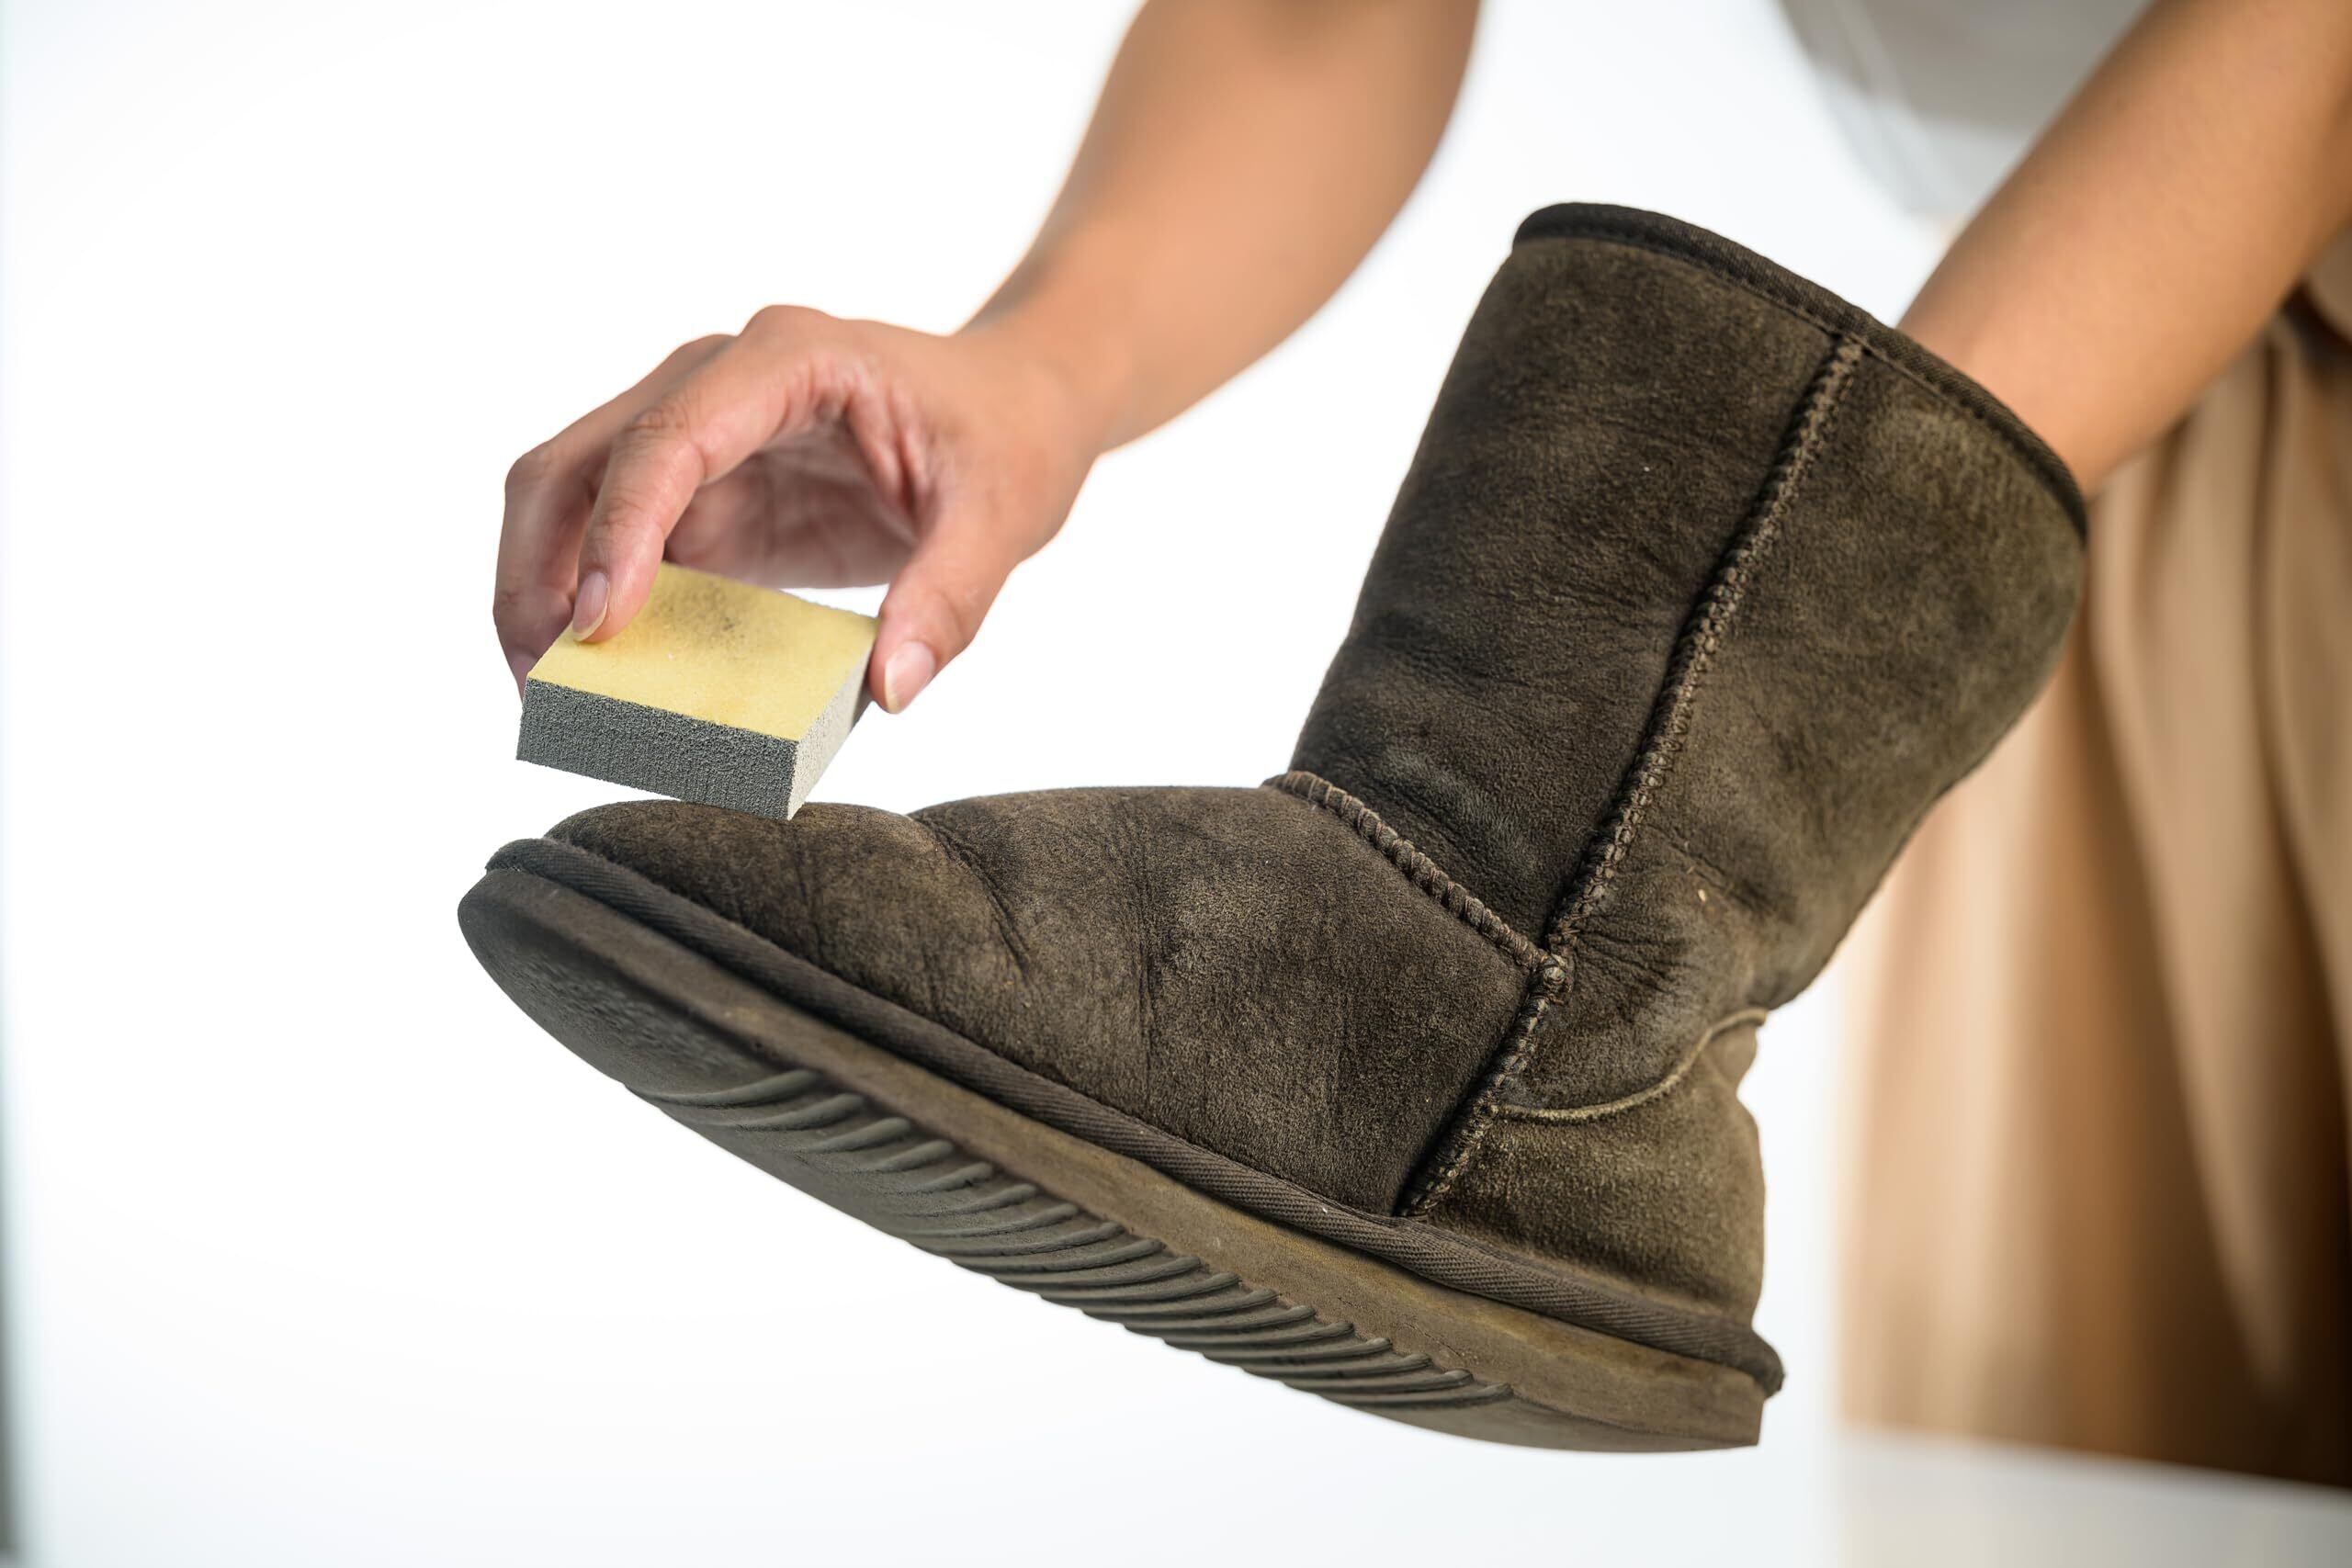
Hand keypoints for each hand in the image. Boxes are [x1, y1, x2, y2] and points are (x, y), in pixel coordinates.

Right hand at [495, 307, 1102, 709]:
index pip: (669, 438)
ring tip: (552, 697)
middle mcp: (717, 381)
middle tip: (544, 685)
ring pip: (569, 502)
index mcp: (788, 359)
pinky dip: (594, 613)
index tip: (598, 628)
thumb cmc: (1008, 437)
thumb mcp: (1004, 515)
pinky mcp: (700, 496)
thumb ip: (951, 598)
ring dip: (543, 595)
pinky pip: (617, 550)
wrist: (1016, 406)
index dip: (620, 529)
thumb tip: (888, 691)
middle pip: (577, 463)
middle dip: (538, 571)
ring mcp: (696, 438)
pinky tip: (603, 684)